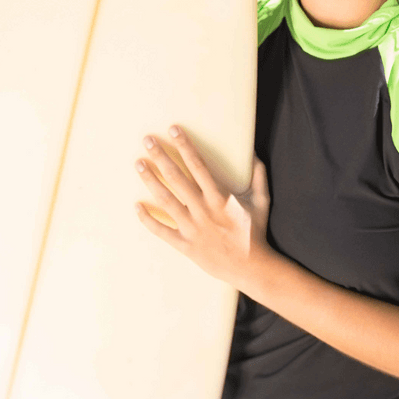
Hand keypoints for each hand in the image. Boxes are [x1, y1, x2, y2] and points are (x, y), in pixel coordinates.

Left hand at [134, 125, 271, 288]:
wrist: (251, 268)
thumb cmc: (255, 233)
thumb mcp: (261, 202)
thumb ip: (258, 177)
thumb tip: (255, 154)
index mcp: (220, 197)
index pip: (198, 165)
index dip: (185, 146)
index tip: (173, 130)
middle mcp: (203, 210)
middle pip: (176, 178)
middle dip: (161, 157)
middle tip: (147, 140)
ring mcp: (192, 228)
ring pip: (166, 200)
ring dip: (151, 181)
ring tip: (139, 164)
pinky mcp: (185, 245)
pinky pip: (162, 231)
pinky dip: (148, 220)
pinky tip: (136, 206)